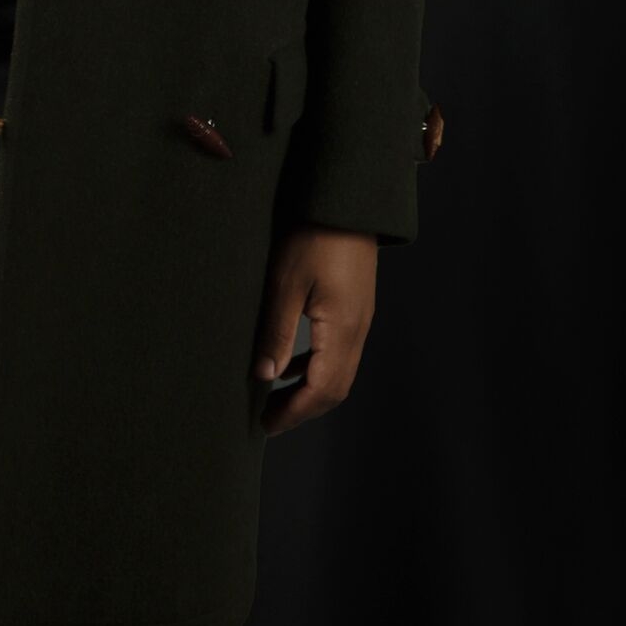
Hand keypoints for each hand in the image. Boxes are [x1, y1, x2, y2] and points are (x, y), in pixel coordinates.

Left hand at [251, 224, 376, 436]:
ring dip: (310, 390)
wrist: (346, 201)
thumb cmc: (313, 235)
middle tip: (269, 418)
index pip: (322, 390)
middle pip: (335, 388)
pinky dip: (317, 367)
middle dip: (302, 408)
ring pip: (340, 372)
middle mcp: (358, 330)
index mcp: (342, 329)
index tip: (266, 424)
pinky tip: (292, 364)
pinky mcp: (356, 307)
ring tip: (276, 396)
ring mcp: (361, 319)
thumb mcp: (286, 283)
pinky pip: (340, 352)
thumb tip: (265, 375)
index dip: (294, 412)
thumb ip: (277, 332)